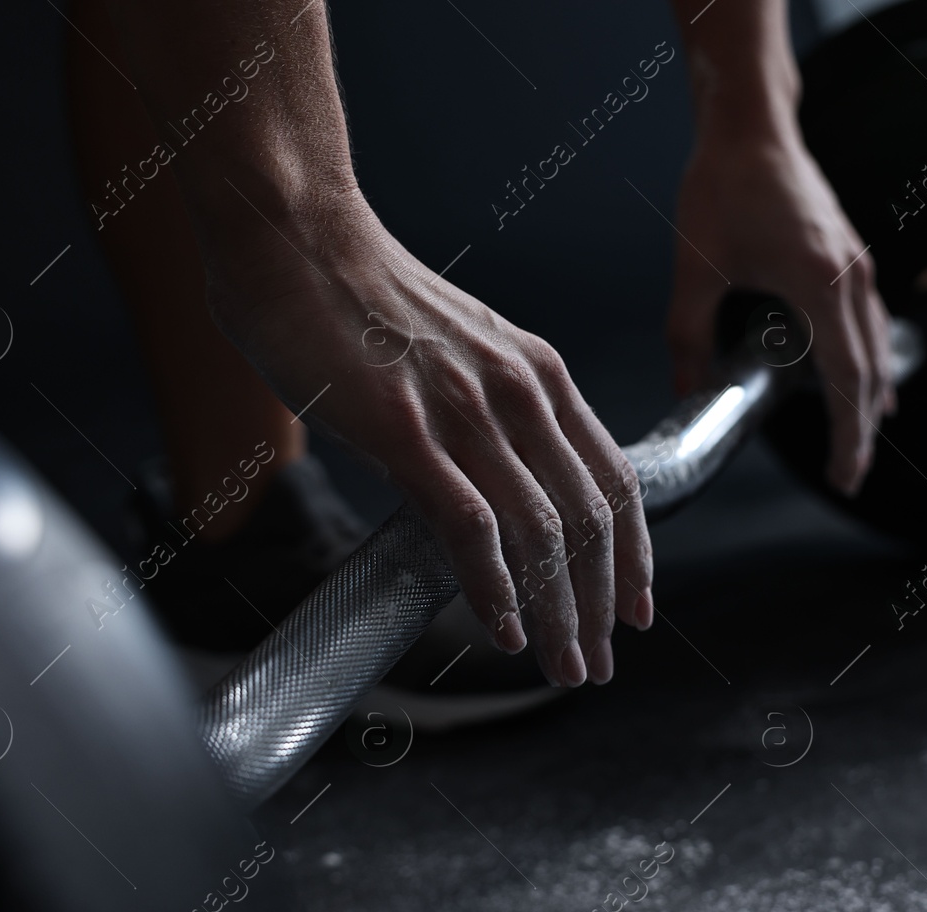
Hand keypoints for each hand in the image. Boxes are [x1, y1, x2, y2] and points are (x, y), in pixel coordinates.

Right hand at [203, 193, 652, 686]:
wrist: (290, 231)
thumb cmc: (352, 292)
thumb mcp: (451, 349)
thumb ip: (483, 409)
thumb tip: (484, 482)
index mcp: (537, 371)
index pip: (615, 478)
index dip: (635, 553)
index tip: (636, 606)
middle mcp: (519, 389)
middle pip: (592, 518)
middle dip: (604, 603)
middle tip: (598, 662)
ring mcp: (465, 409)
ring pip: (543, 533)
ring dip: (560, 612)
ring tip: (563, 665)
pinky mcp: (404, 429)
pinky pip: (471, 527)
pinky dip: (495, 589)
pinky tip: (503, 629)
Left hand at [666, 126, 893, 492]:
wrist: (750, 125)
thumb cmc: (724, 186)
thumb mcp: (693, 269)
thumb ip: (688, 336)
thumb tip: (687, 392)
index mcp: (820, 285)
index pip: (847, 381)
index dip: (846, 435)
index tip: (842, 476)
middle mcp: (851, 278)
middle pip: (870, 374)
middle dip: (858, 430)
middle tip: (846, 477)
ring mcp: (857, 266)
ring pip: (876, 349)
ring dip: (866, 398)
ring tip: (852, 441)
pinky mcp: (851, 257)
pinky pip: (869, 323)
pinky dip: (867, 360)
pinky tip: (861, 382)